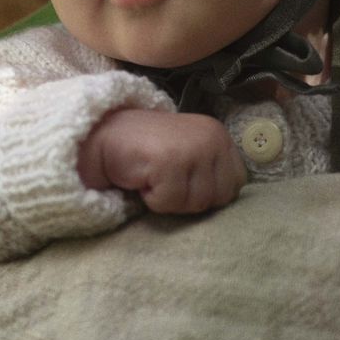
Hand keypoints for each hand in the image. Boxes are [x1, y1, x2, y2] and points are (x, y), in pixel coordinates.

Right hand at [78, 108, 246, 214]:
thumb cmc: (146, 151)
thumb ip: (211, 171)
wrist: (103, 136)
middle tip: (166, 179)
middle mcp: (212, 138)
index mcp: (219, 136)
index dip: (210, 192)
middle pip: (219, 198)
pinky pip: (169, 202)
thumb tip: (229, 203)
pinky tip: (143, 178)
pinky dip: (152, 198)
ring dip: (170, 199)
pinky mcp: (170, 161)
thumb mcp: (190, 155)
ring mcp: (192, 148)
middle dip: (190, 198)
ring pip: (195, 203)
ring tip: (154, 177)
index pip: (236, 184)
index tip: (184, 181)